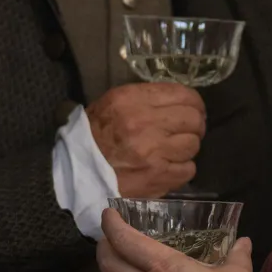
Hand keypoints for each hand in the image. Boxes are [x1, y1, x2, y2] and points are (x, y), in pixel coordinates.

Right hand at [87, 83, 205, 197]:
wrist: (76, 171)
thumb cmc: (94, 134)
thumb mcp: (113, 103)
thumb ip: (146, 98)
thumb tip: (178, 100)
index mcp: (132, 100)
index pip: (183, 94)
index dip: (194, 103)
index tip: (194, 109)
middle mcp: (146, 123)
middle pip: (194, 120)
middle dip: (195, 125)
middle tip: (187, 130)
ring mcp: (154, 152)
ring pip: (193, 145)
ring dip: (186, 147)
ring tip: (173, 150)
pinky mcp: (157, 177)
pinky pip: (187, 170)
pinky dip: (182, 169)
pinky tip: (168, 167)